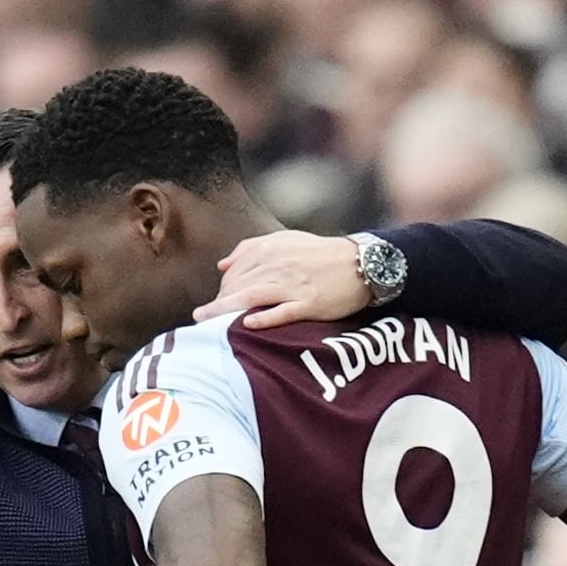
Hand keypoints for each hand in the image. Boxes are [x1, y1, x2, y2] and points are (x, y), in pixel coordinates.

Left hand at [193, 231, 365, 328]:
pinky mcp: (309, 303)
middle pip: (237, 285)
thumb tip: (222, 264)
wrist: (362, 263)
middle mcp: (278, 265)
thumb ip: (251, 249)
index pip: (234, 271)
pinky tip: (247, 324)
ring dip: (224, 310)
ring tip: (205, 321)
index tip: (214, 303)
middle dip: (217, 302)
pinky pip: (281, 312)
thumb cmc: (322, 254)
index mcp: (270, 249)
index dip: (221, 288)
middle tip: (204, 319)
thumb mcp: (286, 241)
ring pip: (251, 297)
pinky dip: (263, 318)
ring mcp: (293, 285)